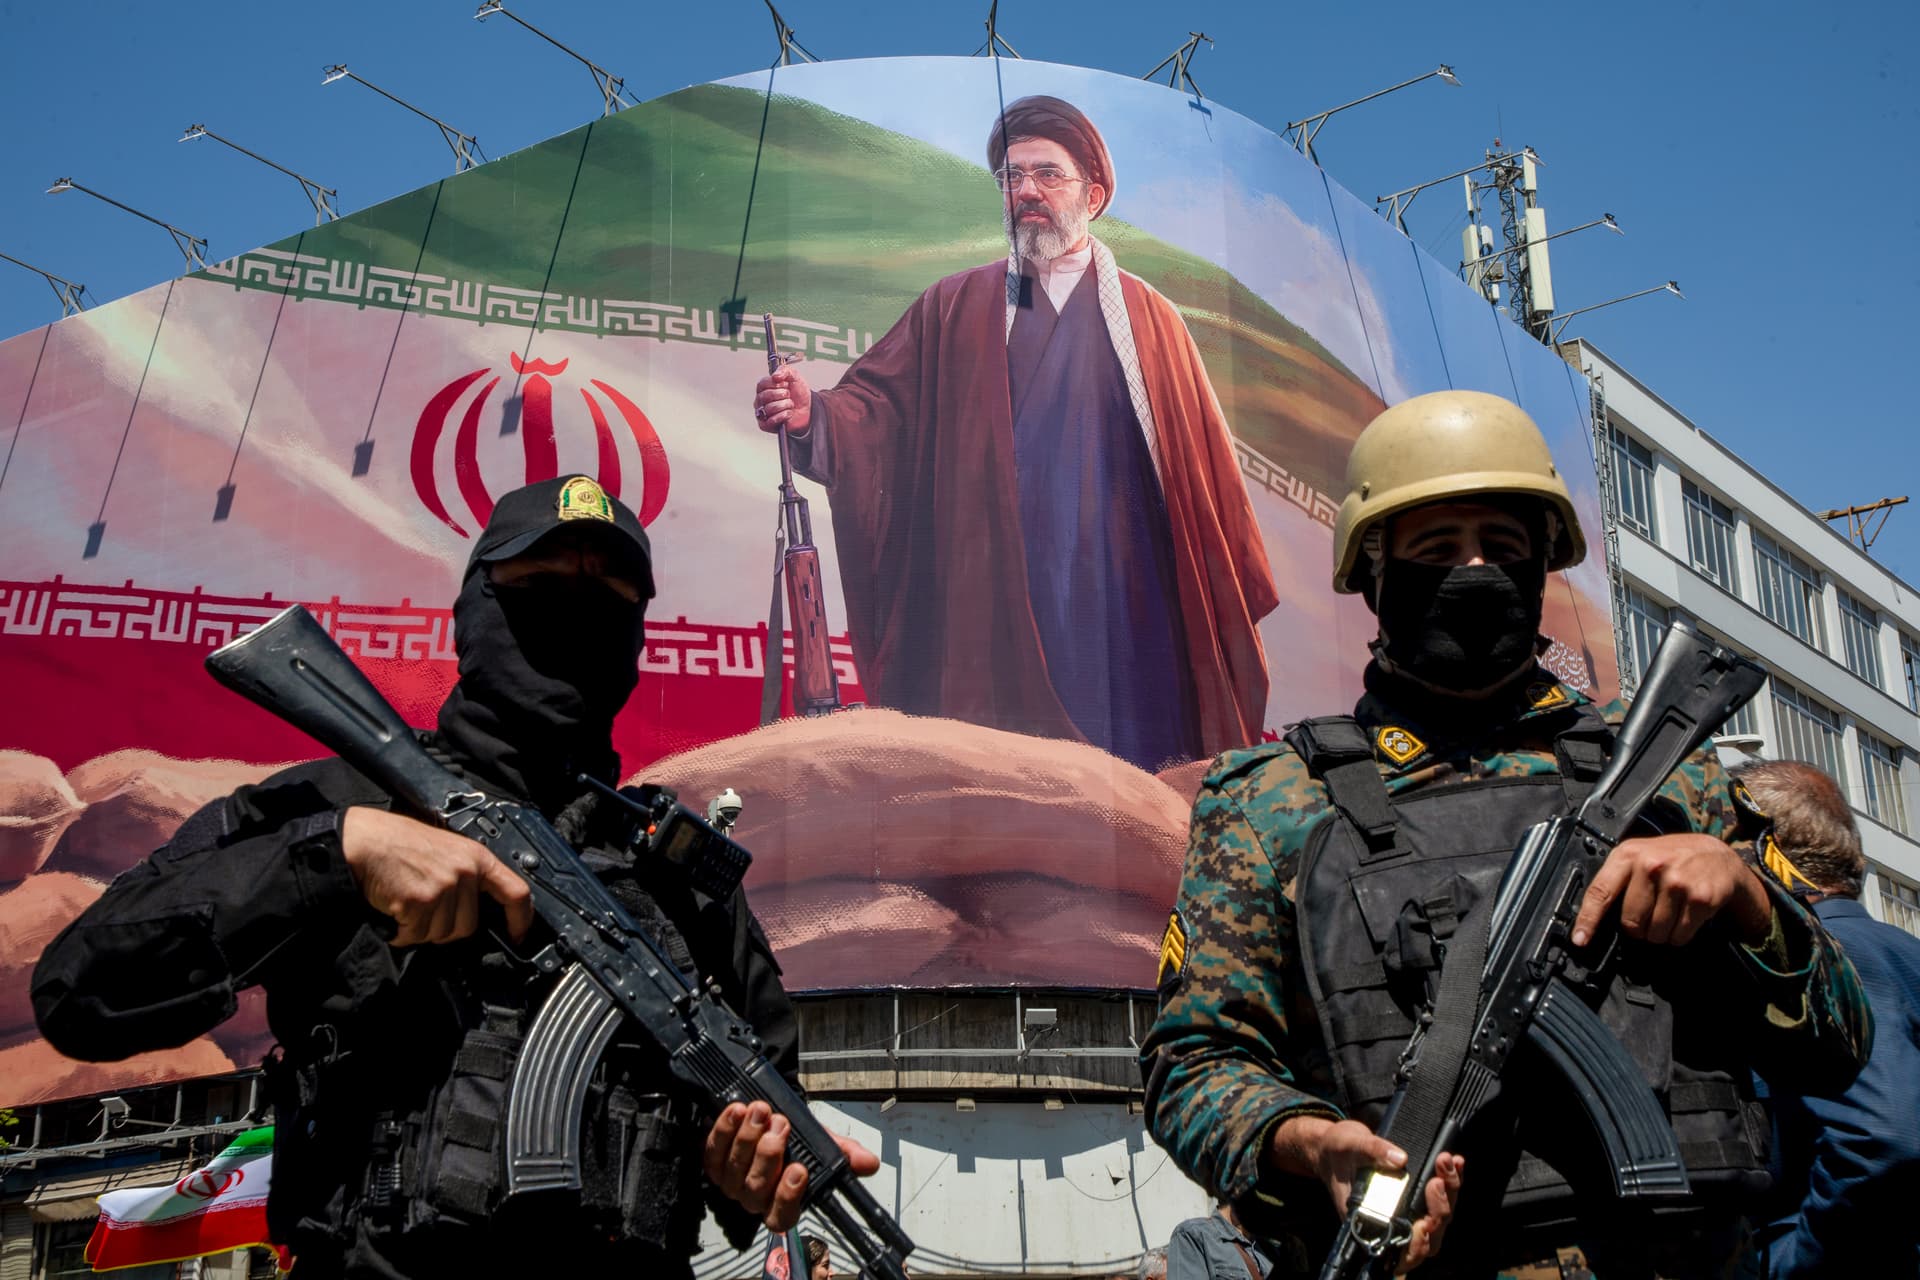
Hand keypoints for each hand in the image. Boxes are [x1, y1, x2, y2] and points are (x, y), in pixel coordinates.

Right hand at [338, 806, 533, 946]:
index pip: (516, 892)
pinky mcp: (420, 901)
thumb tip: (477, 911)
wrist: (365, 841)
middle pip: (467, 927)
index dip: (520, 919)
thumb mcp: (448, 850)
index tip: (518, 936)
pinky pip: (415, 936)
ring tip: (406, 902)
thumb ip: (467, 877)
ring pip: (440, 935)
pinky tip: (393, 909)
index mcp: (477, 857)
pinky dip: (401, 931)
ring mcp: (443, 887)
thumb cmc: (400, 845)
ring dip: (420, 929)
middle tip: (423, 907)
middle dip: (444, 927)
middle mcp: (465, 872)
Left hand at [703, 1100, 879, 1229]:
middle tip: (780, 1125)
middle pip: (756, 1189)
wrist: (769, 1113)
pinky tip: (737, 1111)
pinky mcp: (711, 1160)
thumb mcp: (821, 1141)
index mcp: (782, 1200)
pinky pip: (713, 1150)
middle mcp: (753, 1197)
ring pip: (733, 1169)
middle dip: (768, 1155)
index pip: (782, 1215)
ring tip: (760, 1111)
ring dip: (746, 1137)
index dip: (788, 1196)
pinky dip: (725, 1129)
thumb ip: (843, 1153)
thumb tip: (868, 1162)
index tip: (799, 1169)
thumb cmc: (794, 1135)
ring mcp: (729, 1180)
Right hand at [753, 365, 811, 434]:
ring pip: (770, 408)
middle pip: (765, 396)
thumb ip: (785, 370)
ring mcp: (762, 412)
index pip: (762, 384)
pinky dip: (784, 416)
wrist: (807, 409)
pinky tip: (788, 413)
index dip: (776, 384)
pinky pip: (771, 420)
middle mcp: (760, 400)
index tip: (785, 384)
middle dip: (782, 395)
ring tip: (790, 404)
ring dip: (785, 405)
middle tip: (789, 395)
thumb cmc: (798, 394)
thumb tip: (775, 376)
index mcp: (764, 387)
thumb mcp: (794, 377)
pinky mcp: (765, 425)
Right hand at [1267, 1115, 1462, 1272]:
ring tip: (1449, 1163)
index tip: (1425, 1221)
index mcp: (1368, 1220)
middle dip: (1439, 1209)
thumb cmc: (1336, 1151)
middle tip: (1439, 1181)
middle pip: (1427, 1234)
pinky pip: (1439, 1197)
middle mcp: (1389, 1221)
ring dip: (1449, 1193)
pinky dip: (1451, 1182)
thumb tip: (1400, 1159)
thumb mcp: (1349, 1145)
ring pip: (1437, 1217)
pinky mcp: (1414, 1196)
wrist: (1333, 1146)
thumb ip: (1373, 1151)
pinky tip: (1454, 1162)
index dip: (1418, 1239)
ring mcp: (1404, 1209)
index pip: (1400, 1243)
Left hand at [1571, 832, 1771, 948]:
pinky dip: (1680, 934)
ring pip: (1656, 933)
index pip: (1600, 891)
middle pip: (1631, 922)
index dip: (1588, 919)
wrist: (1718, 855)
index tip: (1580, 940)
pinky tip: (1684, 915)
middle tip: (1648, 914)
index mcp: (1628, 855)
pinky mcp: (1699, 898)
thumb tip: (1593, 917)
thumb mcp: (1639, 855)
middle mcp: (1651, 865)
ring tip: (1669, 912)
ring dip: (1660, 933)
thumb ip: (1618, 879)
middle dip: (1637, 928)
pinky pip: (1680, 935)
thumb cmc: (1672, 858)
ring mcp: (1677, 882)